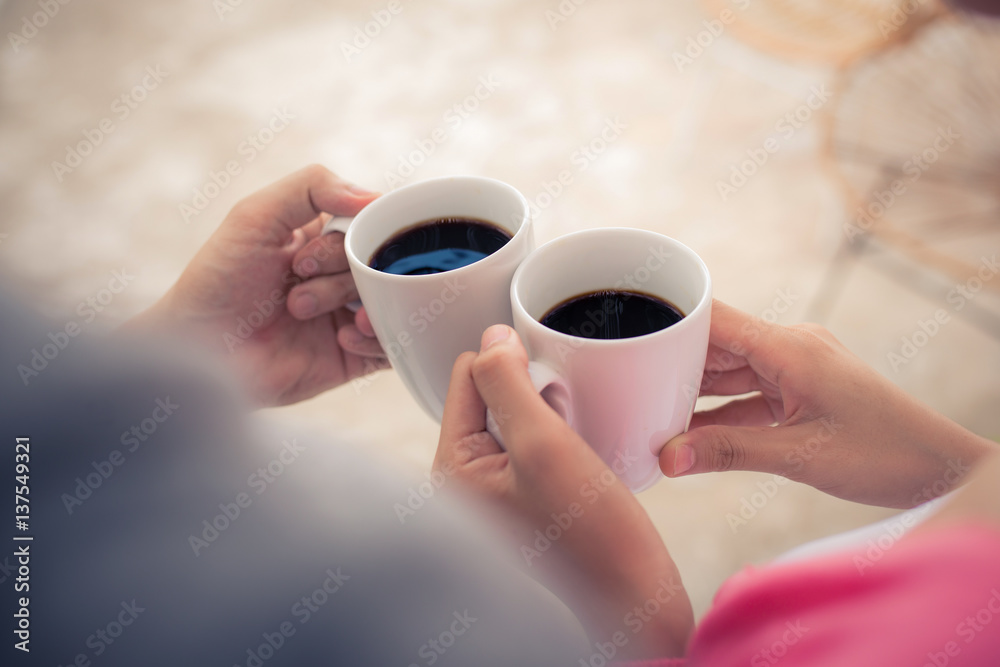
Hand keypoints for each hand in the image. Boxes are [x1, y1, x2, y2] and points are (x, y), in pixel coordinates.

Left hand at [126, 165, 387, 406]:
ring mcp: (349, 317)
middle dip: (345, 269)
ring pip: (392, 302)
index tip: (332, 243)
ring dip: (357, 303)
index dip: (363, 231)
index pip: (373, 224)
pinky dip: (376, 339)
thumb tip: (373, 197)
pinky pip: (393, 348)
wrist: (199, 350)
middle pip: (383, 263)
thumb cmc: (217, 280)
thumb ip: (313, 186)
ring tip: (304, 310)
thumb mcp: (257, 214)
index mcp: (323, 239)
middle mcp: (341, 276)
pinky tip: (342, 337)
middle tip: (300, 276)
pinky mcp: (352, 358)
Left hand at [435, 325, 691, 659]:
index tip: (550, 391)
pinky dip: (557, 431)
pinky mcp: (523, 493)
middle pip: (487, 391)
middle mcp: (463, 479)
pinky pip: (532, 437)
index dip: (511, 365)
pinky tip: (580, 451)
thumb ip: (508, 384)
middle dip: (530, 389)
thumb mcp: (544, 444)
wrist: (634, 596)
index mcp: (451, 468)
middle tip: (564, 426)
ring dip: (547, 409)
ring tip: (574, 440)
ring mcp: (493, 488)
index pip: (465, 376)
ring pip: (514, 410)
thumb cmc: (593, 533)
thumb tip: (491, 336)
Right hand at [659, 300, 996, 508]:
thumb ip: (729, 453)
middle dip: (672, 363)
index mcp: (789, 347)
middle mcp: (790, 349)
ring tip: (647, 411)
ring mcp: (796, 370)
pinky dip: (719, 414)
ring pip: (728, 372)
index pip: (714, 320)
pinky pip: (747, 397)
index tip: (627, 334)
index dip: (669, 323)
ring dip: (693, 392)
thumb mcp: (800, 456)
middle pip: (715, 344)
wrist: (941, 470)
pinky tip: (689, 434)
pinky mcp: (800, 393)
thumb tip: (667, 458)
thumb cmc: (885, 454)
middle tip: (625, 383)